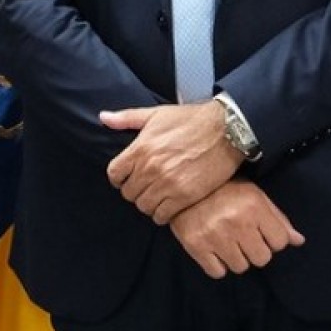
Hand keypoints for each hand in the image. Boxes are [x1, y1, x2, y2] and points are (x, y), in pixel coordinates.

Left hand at [101, 100, 241, 223]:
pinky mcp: (184, 196)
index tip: (127, 178)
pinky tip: (169, 205)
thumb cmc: (192, 120)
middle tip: (146, 187)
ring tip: (158, 196)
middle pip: (129, 193)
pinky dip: (162, 213)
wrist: (226, 130)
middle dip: (135, 191)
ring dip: (149, 203)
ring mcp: (167, 184)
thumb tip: (103, 117)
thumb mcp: (156, 114)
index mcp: (141, 148)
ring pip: (144, 206)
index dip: (119, 178)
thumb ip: (127, 118)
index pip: (114, 174)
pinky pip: (162, 215)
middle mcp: (151, 168)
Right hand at [167, 181, 303, 278]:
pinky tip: (214, 249)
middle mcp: (237, 223)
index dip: (272, 239)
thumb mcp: (254, 195)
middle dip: (255, 250)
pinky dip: (217, 265)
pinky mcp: (196, 246)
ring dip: (236, 258)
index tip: (261, 232)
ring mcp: (215, 236)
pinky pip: (217, 272)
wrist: (183, 185)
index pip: (280, 242)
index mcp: (254, 206)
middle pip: (262, 259)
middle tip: (243, 237)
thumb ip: (277, 218)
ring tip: (227, 241)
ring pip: (240, 267)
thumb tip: (298, 241)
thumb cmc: (224, 189)